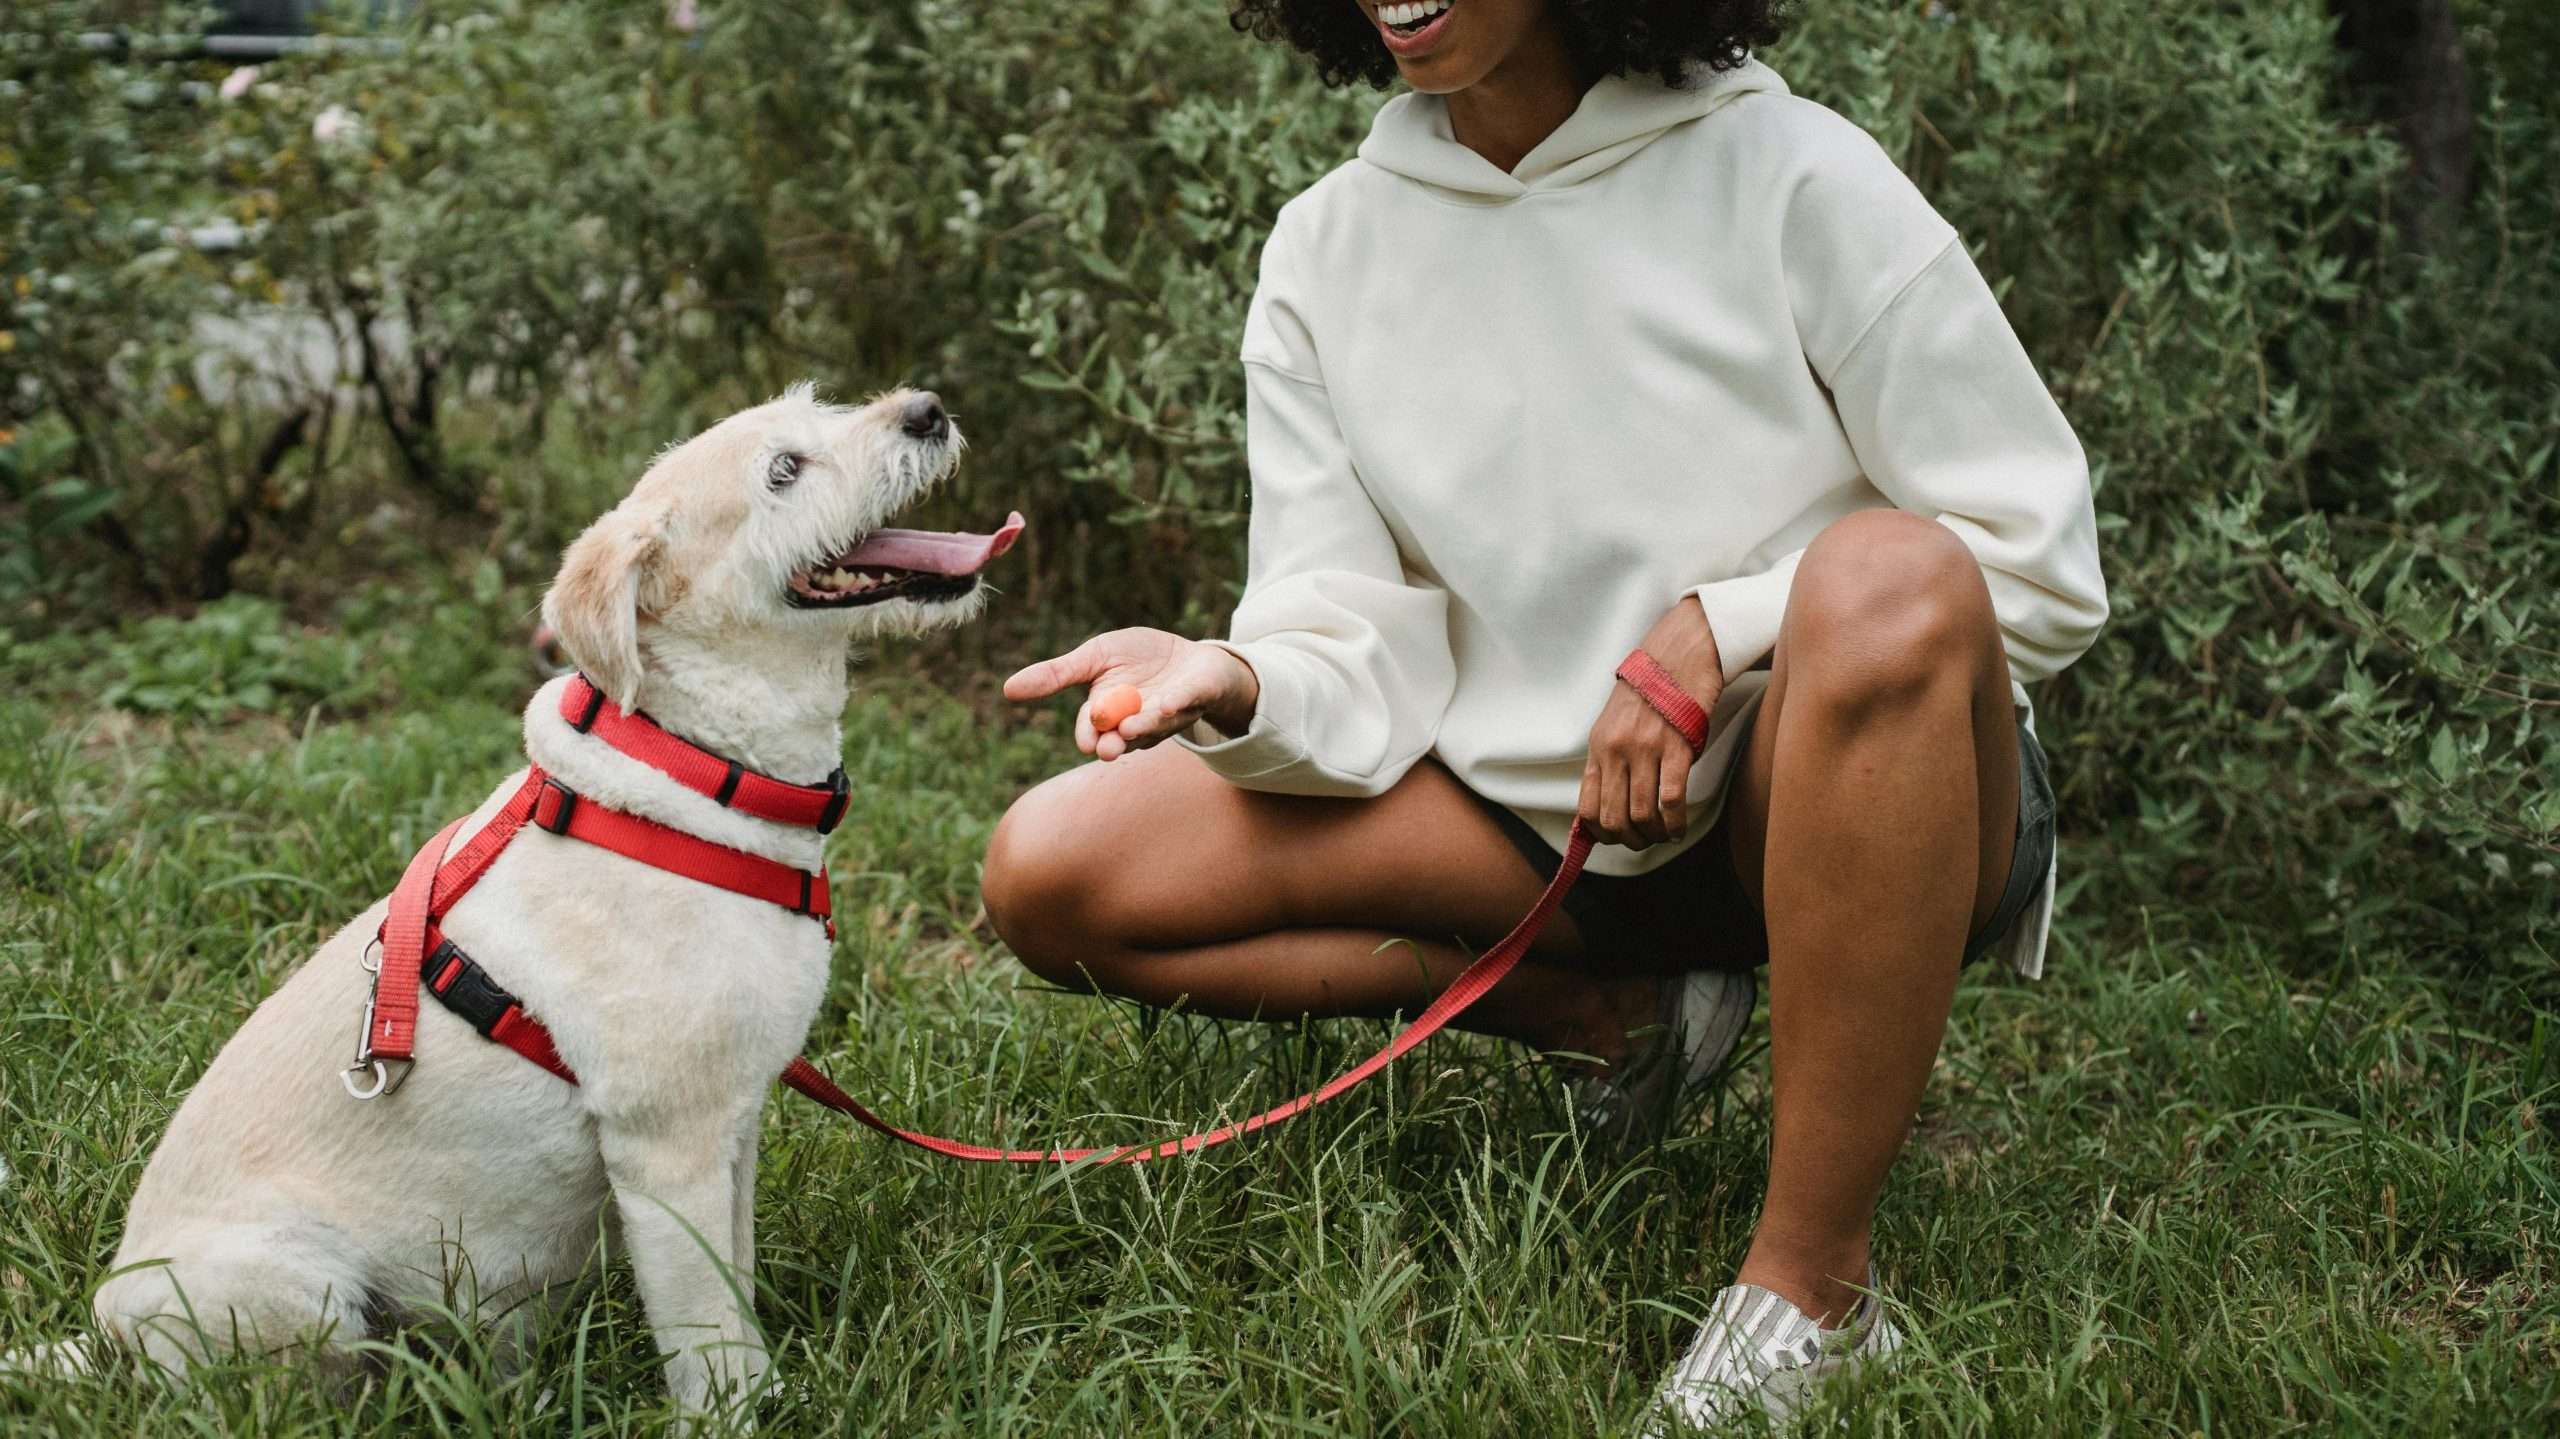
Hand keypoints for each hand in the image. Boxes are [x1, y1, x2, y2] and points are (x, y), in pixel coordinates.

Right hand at [1003, 627, 1260, 760]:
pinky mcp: (1197, 697)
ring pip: (1154, 726)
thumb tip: (1007, 689)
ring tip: (1131, 728)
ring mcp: (1169, 714)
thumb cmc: (1138, 659)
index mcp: (1110, 713)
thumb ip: (1057, 674)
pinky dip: (1177, 704)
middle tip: (1107, 750)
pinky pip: (1187, 702)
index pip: (1094, 730)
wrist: (1192, 656)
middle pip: (1123, 739)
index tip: (1086, 741)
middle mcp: (1138, 722)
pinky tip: (1167, 705)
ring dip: (1143, 727)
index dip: (1089, 735)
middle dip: (1115, 744)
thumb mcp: (1094, 657)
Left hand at [1579, 597, 1723, 848]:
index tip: (1618, 837)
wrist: (1677, 654)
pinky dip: (1675, 823)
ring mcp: (1645, 749)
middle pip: (1613, 818)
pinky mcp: (1677, 746)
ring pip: (1642, 815)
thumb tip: (1612, 806)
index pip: (1586, 808)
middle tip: (1646, 841)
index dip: (1601, 834)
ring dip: (1655, 835)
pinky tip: (1679, 827)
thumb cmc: (1650, 692)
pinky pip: (1670, 800)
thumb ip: (1610, 761)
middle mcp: (1616, 750)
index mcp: (1598, 748)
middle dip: (1630, 840)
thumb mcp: (1614, 725)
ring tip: (1666, 835)